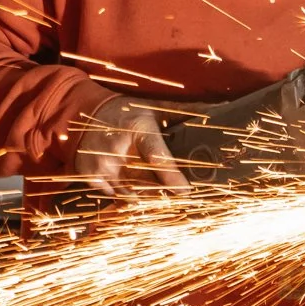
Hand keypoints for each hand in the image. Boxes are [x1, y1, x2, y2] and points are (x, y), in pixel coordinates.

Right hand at [73, 94, 188, 194]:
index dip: (172, 177)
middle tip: (175, 197)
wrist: (90, 111)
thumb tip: (215, 108)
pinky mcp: (89, 175)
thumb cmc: (130, 112)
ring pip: (129, 195)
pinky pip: (113, 196)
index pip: (157, 158)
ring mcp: (101, 164)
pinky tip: (135, 191)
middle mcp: (116, 149)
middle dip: (162, 193)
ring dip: (145, 198)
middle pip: (145, 183)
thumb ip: (186, 110)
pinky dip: (126, 196)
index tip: (186, 191)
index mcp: (138, 130)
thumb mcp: (156, 108)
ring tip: (158, 196)